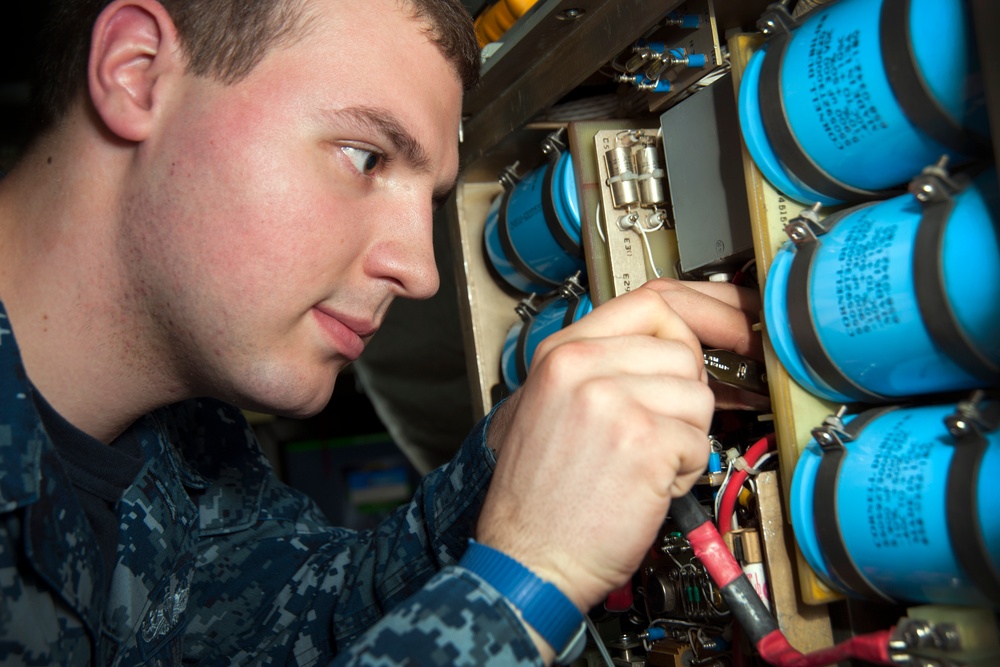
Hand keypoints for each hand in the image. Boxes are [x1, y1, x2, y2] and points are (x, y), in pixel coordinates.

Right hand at [478, 278, 762, 621]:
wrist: (526, 558)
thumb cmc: (541, 496)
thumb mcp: (552, 406)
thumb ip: (603, 365)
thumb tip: (675, 344)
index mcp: (560, 353)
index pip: (651, 303)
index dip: (699, 315)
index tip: (727, 328)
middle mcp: (581, 367)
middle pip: (682, 351)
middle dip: (683, 397)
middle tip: (654, 433)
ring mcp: (612, 400)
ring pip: (698, 396)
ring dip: (684, 438)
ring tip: (641, 464)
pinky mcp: (643, 441)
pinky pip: (700, 442)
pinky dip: (684, 472)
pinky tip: (645, 487)